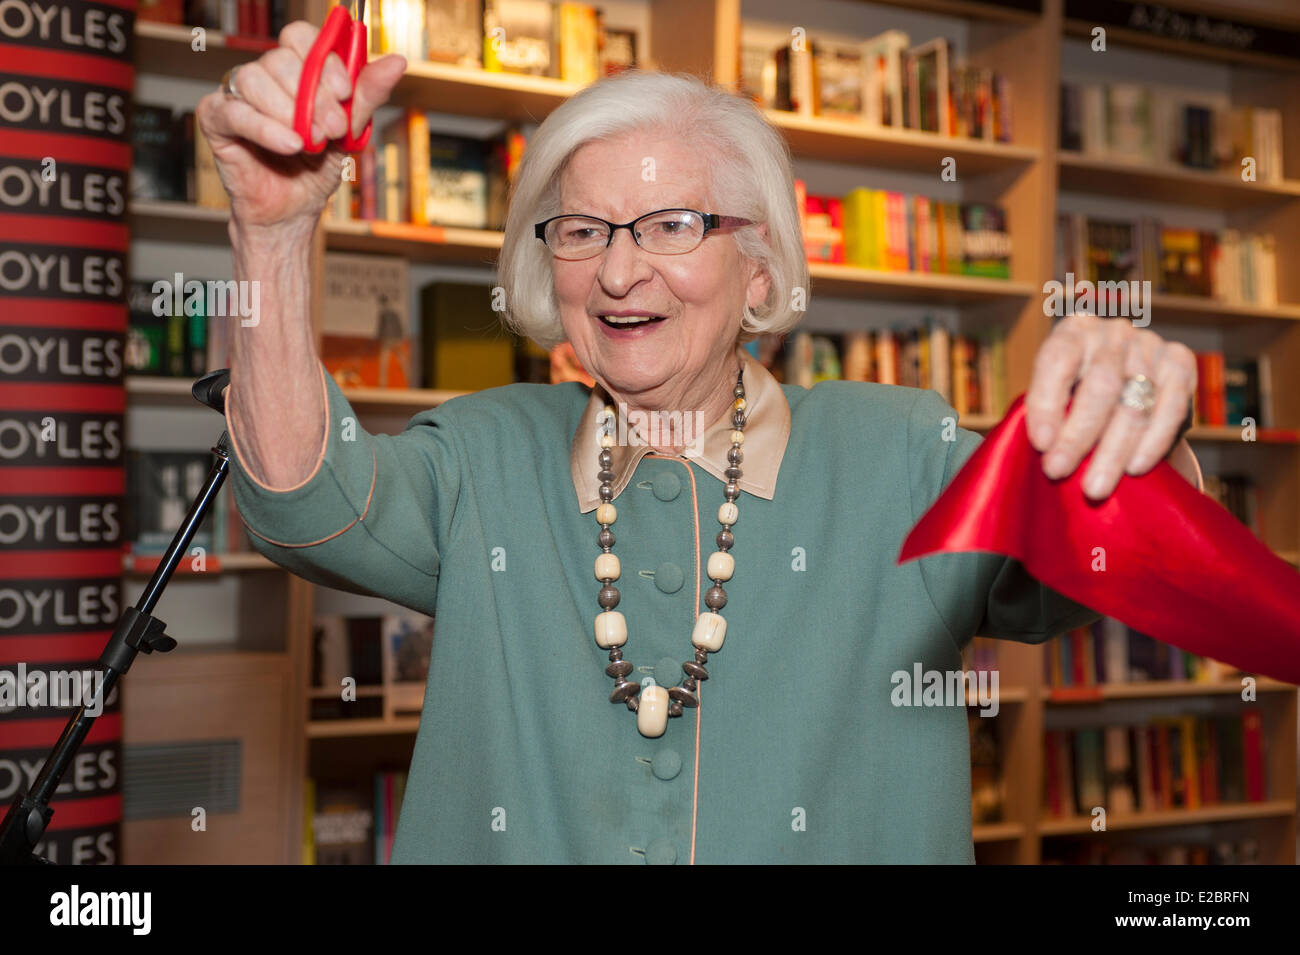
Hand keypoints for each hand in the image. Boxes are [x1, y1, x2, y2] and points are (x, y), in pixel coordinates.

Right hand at [195, 21, 404, 231]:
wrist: (293, 213)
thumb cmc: (316, 170)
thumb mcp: (350, 132)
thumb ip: (367, 97)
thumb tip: (397, 62)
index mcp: (294, 70)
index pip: (301, 37)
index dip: (324, 61)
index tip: (344, 93)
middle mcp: (264, 76)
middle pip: (280, 58)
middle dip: (313, 96)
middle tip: (331, 129)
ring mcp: (237, 95)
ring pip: (255, 79)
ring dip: (290, 113)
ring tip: (310, 143)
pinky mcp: (216, 120)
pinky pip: (236, 112)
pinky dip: (266, 129)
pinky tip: (290, 145)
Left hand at [1024, 314, 1196, 499]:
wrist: (1124, 380)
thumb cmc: (1076, 391)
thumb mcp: (1054, 391)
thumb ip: (1048, 412)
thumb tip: (1046, 449)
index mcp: (1073, 331)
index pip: (1057, 361)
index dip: (1046, 402)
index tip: (1040, 444)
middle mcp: (1113, 332)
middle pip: (1100, 386)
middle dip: (1077, 435)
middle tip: (1058, 471)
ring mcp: (1150, 345)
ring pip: (1134, 404)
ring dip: (1113, 451)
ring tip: (1094, 487)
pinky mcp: (1180, 364)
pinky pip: (1171, 408)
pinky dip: (1153, 442)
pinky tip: (1135, 468)